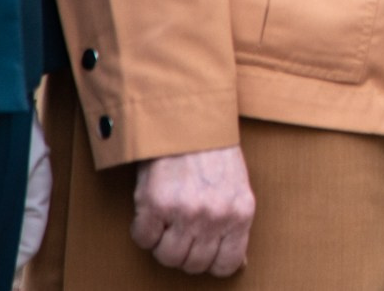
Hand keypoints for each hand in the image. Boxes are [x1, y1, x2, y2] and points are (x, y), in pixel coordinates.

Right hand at [129, 145, 254, 276]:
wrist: (186, 119)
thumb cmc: (213, 151)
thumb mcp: (237, 186)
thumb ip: (234, 221)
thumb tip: (238, 261)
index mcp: (240, 212)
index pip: (227, 264)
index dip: (211, 262)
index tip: (203, 250)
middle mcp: (215, 216)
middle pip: (194, 265)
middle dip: (184, 252)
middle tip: (180, 230)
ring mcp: (186, 212)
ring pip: (167, 257)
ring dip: (162, 243)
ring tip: (166, 220)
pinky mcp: (156, 205)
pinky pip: (144, 239)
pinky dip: (143, 229)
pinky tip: (152, 211)